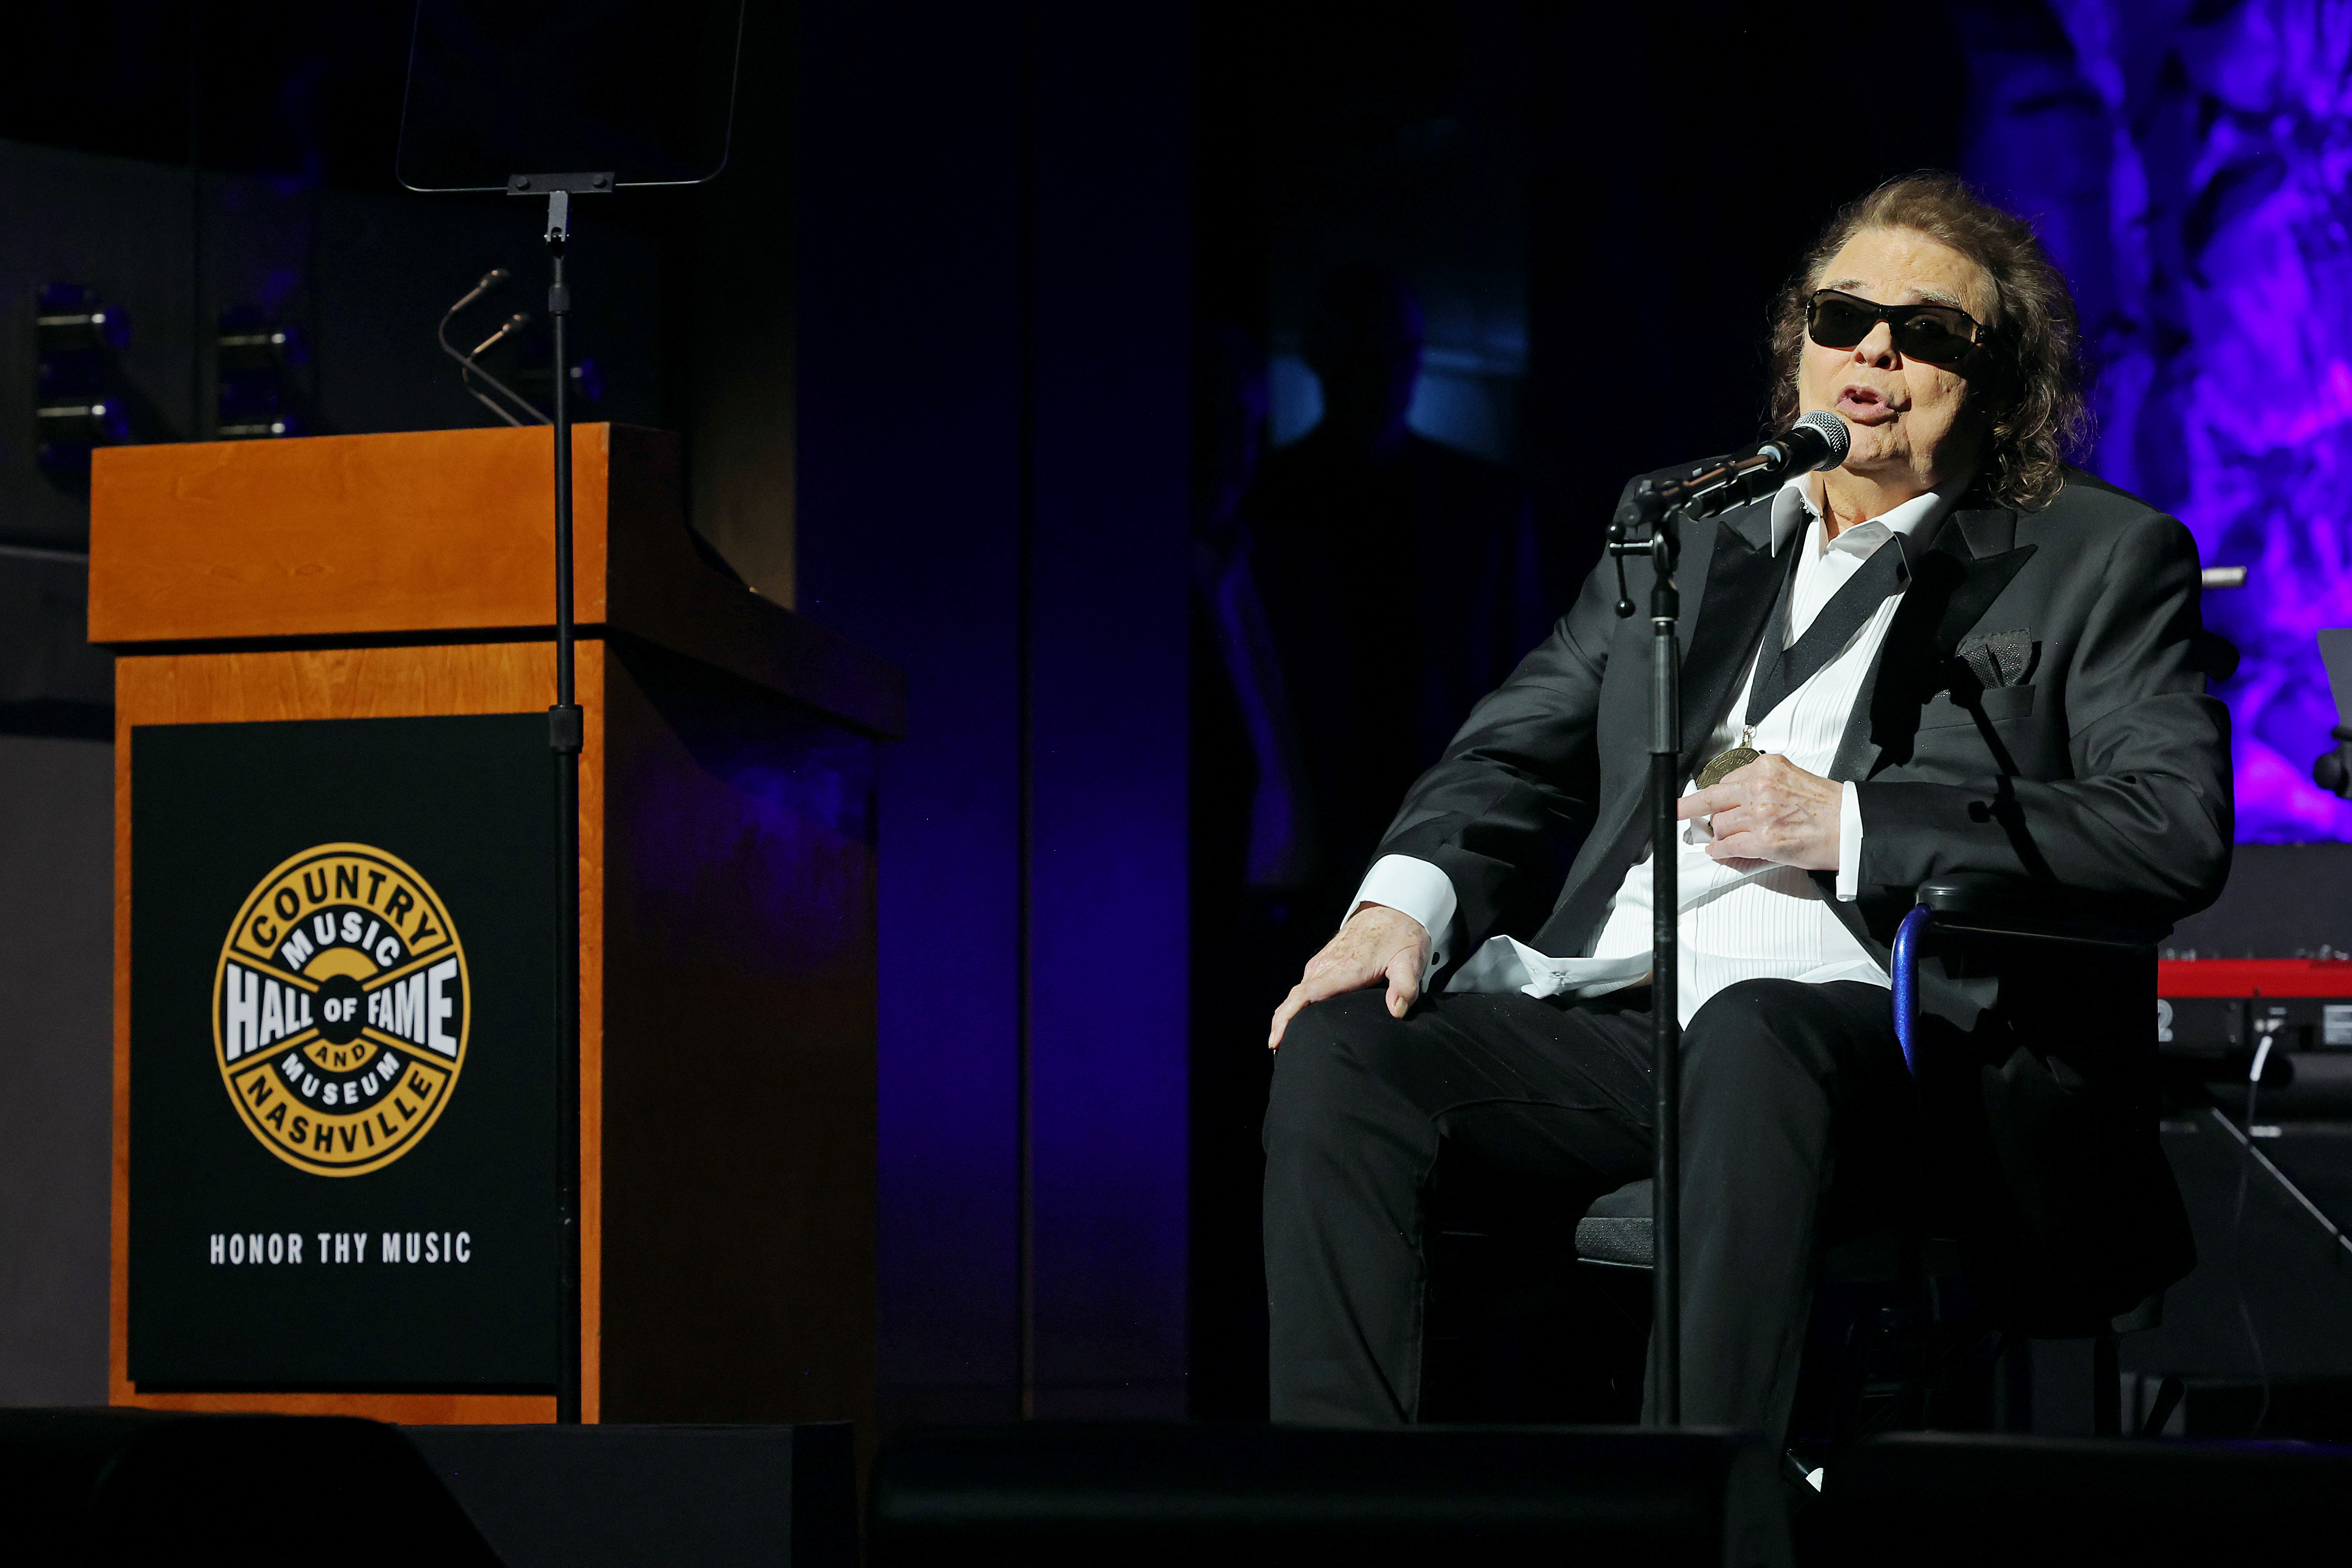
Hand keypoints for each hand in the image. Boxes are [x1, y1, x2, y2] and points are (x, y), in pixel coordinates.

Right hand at [1267, 903, 1430, 1049]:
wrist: (1392, 909)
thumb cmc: (1401, 935)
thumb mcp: (1411, 959)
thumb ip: (1405, 986)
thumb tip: (1396, 1010)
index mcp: (1345, 968)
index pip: (1306, 994)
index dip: (1288, 1017)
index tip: (1276, 1039)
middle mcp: (1327, 965)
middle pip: (1296, 998)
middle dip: (1282, 1024)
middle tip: (1279, 1052)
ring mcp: (1322, 963)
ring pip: (1298, 993)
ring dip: (1288, 1015)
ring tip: (1286, 1042)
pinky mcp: (1323, 963)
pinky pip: (1305, 987)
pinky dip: (1297, 1005)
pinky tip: (1300, 1020)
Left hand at [1676, 754, 1842, 869]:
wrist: (1851, 826)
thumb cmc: (1827, 806)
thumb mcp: (1791, 778)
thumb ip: (1761, 784)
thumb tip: (1736, 796)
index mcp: (1766, 769)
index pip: (1726, 779)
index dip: (1715, 793)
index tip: (1705, 796)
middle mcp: (1759, 788)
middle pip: (1712, 798)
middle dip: (1690, 807)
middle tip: (1678, 810)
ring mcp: (1759, 814)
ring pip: (1719, 824)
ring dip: (1718, 834)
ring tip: (1721, 839)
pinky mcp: (1762, 840)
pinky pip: (1727, 846)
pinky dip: (1719, 851)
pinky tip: (1718, 852)